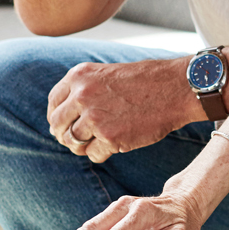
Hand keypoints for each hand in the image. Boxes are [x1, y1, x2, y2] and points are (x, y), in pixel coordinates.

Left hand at [48, 59, 203, 163]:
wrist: (175, 88)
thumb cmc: (145, 81)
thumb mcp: (106, 74)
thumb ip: (83, 90)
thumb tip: (64, 117)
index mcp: (79, 76)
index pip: (54, 103)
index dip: (58, 116)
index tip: (65, 124)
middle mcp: (82, 96)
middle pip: (57, 125)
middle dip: (64, 135)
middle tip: (76, 140)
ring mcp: (95, 118)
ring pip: (73, 142)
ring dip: (82, 147)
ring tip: (96, 143)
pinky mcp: (110, 137)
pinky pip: (93, 154)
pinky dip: (101, 154)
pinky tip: (114, 145)